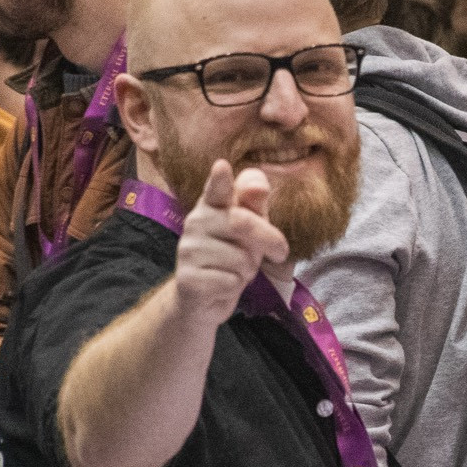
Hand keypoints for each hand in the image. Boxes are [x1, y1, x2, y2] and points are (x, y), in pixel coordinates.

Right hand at [172, 160, 289, 323]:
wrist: (203, 299)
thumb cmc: (232, 257)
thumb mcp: (251, 230)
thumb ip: (255, 207)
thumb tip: (259, 185)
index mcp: (212, 205)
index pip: (217, 189)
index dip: (220, 180)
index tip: (222, 166)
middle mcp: (195, 221)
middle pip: (242, 222)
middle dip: (269, 240)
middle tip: (279, 252)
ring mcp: (188, 250)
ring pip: (241, 258)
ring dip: (248, 270)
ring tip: (235, 270)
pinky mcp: (188, 278)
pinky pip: (231, 281)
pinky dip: (235, 287)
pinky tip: (221, 285)